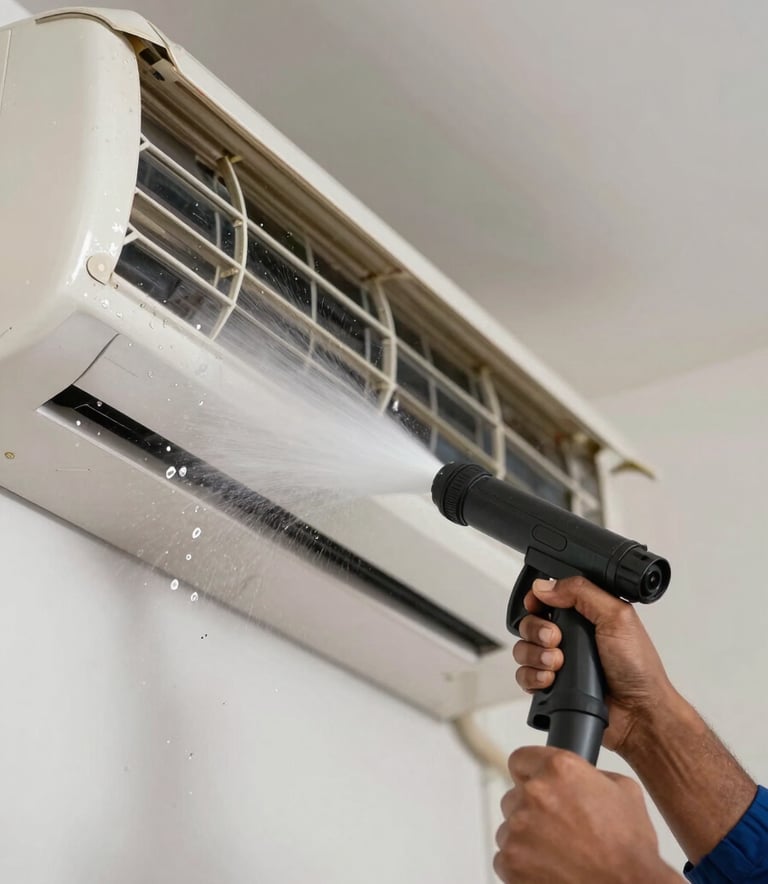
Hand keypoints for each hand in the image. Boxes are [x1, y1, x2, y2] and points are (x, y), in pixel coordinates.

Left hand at [494, 746, 680, 883]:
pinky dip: (523, 864)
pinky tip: (549, 869)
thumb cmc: (630, 848)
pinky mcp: (509, 861)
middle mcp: (533, 793)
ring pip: (510, 827)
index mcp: (559, 769)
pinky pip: (506, 857)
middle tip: (558, 827)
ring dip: (527, 837)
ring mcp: (517, 829)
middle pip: (515, 796)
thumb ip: (592, 775)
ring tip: (558, 853)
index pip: (521, 759)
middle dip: (532, 809)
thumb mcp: (624, 790)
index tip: (536, 784)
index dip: (530, 773)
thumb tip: (579, 776)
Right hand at [513, 576, 676, 754]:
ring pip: (523, 649)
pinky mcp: (552, 686)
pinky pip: (524, 676)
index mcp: (585, 614)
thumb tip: (544, 586)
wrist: (638, 713)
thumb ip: (581, 592)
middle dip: (536, 630)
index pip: (547, 598)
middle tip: (555, 639)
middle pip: (530, 622)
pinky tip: (551, 679)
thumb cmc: (638, 668)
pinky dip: (532, 677)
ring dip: (535, 655)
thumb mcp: (617, 617)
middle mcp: (569, 636)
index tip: (536, 605)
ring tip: (556, 663)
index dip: (536, 600)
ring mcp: (559, 662)